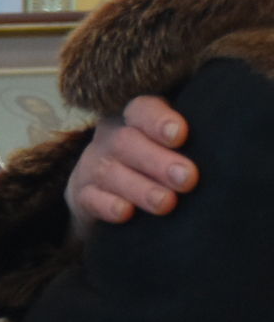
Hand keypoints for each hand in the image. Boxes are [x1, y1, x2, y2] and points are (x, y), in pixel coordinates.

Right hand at [65, 95, 193, 223]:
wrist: (107, 189)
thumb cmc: (157, 162)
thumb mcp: (172, 144)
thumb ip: (194, 140)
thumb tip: (241, 143)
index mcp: (135, 117)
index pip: (142, 108)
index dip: (158, 120)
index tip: (181, 135)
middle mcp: (111, 137)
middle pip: (126, 141)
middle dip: (157, 160)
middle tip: (187, 178)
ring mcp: (94, 165)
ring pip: (109, 171)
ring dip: (139, 187)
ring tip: (167, 203)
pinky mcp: (81, 194)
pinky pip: (90, 198)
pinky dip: (107, 205)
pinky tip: (125, 213)